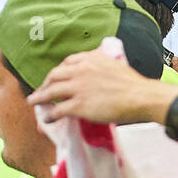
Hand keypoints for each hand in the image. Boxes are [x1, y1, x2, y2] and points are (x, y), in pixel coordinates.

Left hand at [28, 50, 170, 124]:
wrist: (143, 97)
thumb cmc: (135, 85)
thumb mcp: (114, 65)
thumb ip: (101, 67)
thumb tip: (96, 74)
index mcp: (90, 58)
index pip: (67, 63)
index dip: (58, 72)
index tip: (55, 77)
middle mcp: (80, 70)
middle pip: (54, 75)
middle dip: (46, 84)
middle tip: (42, 91)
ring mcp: (78, 87)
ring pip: (51, 91)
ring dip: (40, 98)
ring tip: (34, 102)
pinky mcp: (79, 104)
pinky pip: (58, 110)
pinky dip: (49, 115)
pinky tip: (47, 119)